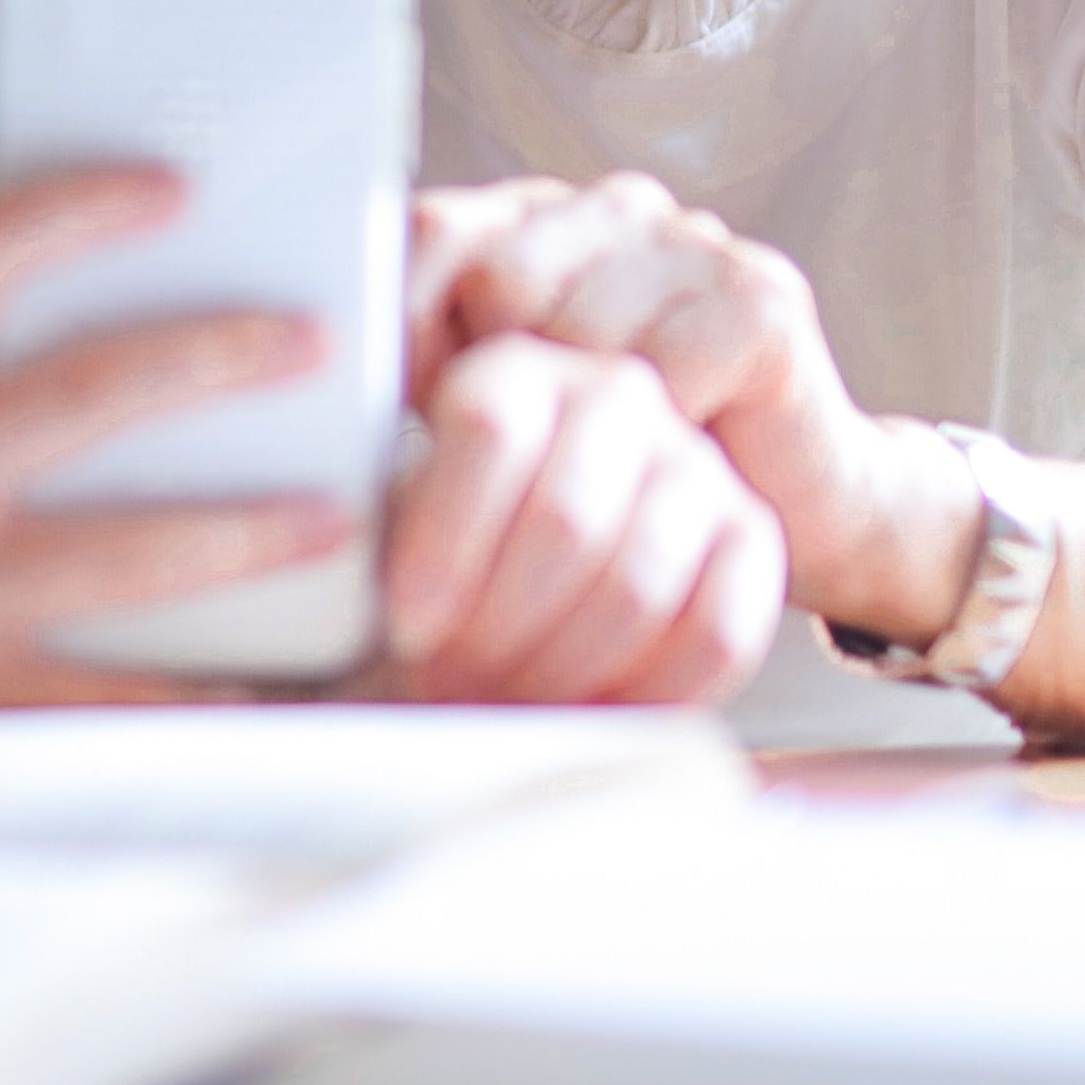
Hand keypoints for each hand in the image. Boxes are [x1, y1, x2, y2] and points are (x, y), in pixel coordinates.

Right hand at [0, 170, 355, 708]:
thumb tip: (120, 319)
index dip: (78, 207)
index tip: (174, 188)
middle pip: (79, 395)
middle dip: (214, 360)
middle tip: (311, 341)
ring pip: (123, 557)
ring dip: (245, 533)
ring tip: (331, 514)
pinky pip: (115, 700)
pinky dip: (204, 688)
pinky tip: (274, 675)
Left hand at [373, 330, 782, 702]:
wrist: (536, 583)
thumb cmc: (444, 559)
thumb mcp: (387, 523)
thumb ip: (369, 529)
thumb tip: (332, 566)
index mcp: (513, 370)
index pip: (490, 430)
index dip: (445, 543)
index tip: (408, 629)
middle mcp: (613, 395)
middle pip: (565, 516)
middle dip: (497, 627)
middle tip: (450, 683)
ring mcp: (693, 462)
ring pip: (635, 582)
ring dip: (559, 670)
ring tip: (502, 702)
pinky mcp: (752, 536)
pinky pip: (717, 631)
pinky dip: (645, 694)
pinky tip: (586, 714)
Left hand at [408, 175, 964, 641]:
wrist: (795, 503)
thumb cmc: (626, 468)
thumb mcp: (509, 412)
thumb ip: (429, 371)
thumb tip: (324, 378)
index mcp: (534, 219)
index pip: (428, 232)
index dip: (400, 324)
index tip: (401, 412)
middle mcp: (613, 209)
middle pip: (497, 281)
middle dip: (498, 384)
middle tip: (525, 461)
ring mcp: (692, 244)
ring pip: (576, 331)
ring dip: (580, 426)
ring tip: (604, 467)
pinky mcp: (760, 300)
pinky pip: (662, 374)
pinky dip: (656, 439)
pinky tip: (675, 455)